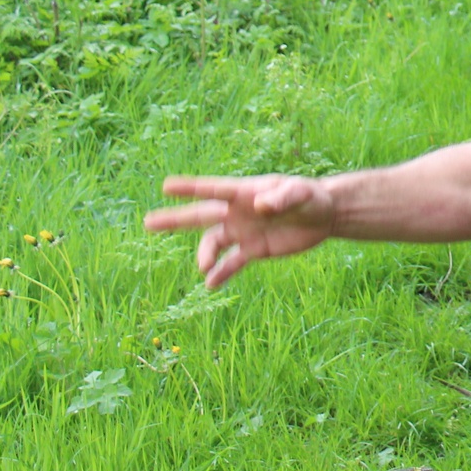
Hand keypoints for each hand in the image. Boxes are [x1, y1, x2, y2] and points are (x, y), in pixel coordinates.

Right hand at [144, 174, 338, 290]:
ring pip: (213, 242)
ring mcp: (242, 231)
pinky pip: (232, 263)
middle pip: (201, 216)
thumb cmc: (310, 196)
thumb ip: (281, 198)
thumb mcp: (301, 194)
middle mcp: (237, 211)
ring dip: (205, 254)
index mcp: (245, 192)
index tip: (166, 187)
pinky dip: (221, 273)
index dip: (191, 188)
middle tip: (147, 223)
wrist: (323, 216)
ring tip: (203, 267)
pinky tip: (211, 284)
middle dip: (174, 219)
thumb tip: (258, 206)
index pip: (214, 189)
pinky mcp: (253, 250)